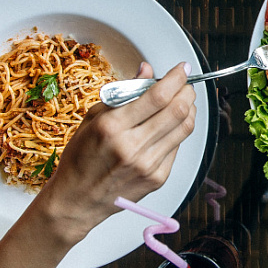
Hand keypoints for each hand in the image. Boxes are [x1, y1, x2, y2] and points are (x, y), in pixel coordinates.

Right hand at [34, 62, 196, 242]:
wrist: (77, 200)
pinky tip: (170, 125)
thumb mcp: (92, 119)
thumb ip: (123, 93)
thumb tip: (147, 71)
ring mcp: (148, 165)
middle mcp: (132, 146)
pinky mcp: (157, 178)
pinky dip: (178, 131)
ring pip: (184, 128)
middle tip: (186, 84)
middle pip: (177, 111)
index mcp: (112, 127)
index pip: (157, 96)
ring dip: (189, 109)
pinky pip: (177, 147)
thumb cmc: (81, 158)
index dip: (176, 78)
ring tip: (183, 101)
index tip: (182, 68)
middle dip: (187, 91)